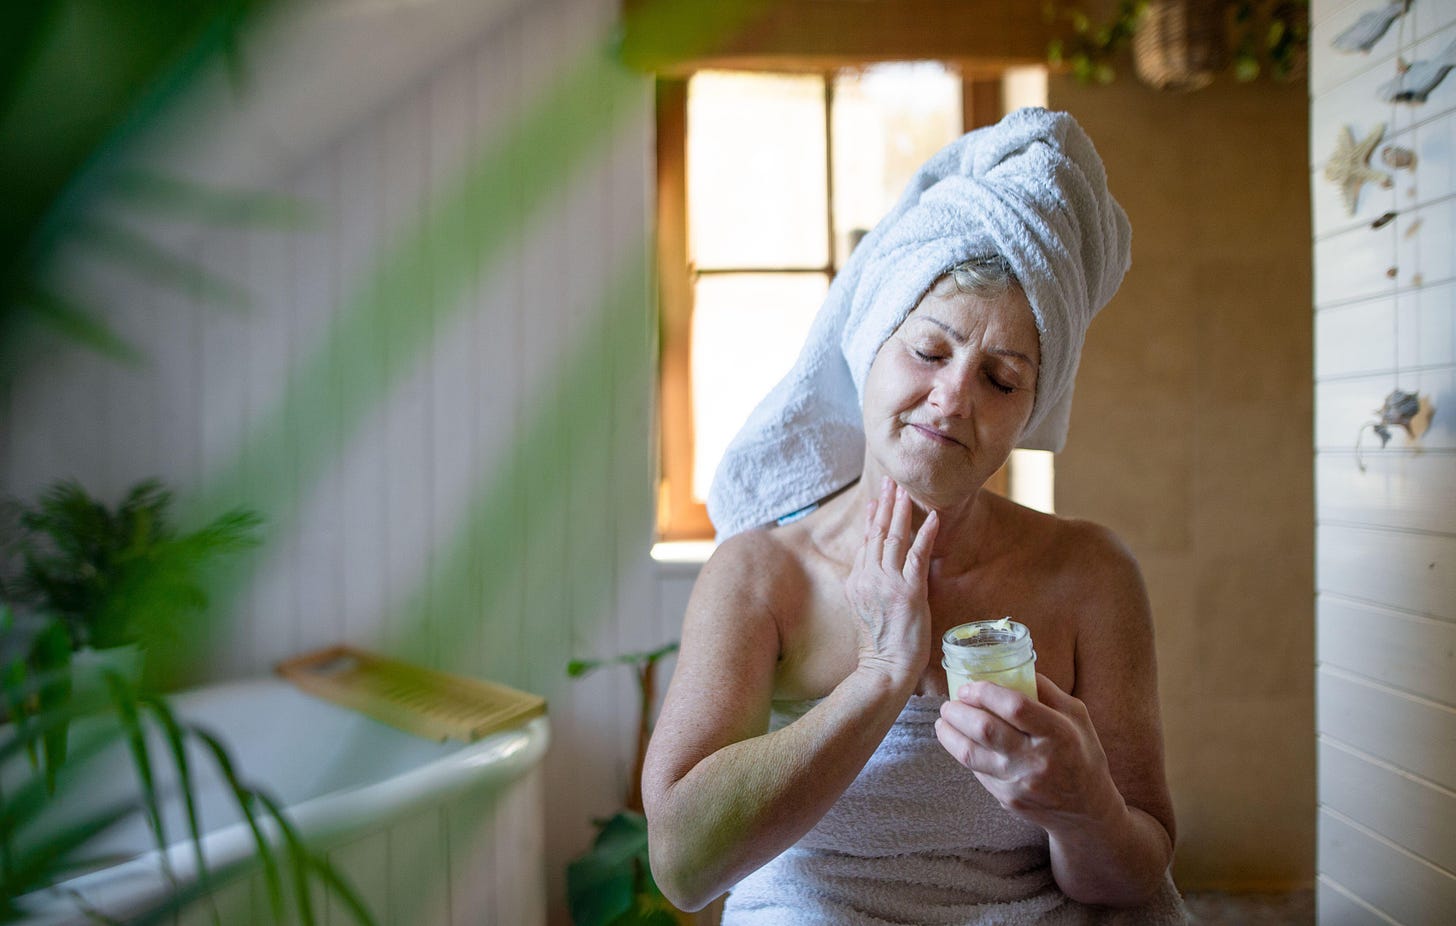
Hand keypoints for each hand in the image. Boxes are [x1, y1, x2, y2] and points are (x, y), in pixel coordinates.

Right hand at [845, 477, 938, 688]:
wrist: (885, 669)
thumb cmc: (882, 648)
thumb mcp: (867, 611)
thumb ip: (871, 588)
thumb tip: (878, 575)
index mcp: (858, 581)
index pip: (865, 542)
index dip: (873, 518)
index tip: (876, 499)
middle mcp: (869, 577)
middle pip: (877, 532)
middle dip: (885, 504)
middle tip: (891, 481)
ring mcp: (887, 582)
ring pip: (894, 537)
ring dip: (901, 510)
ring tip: (906, 489)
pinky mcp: (908, 590)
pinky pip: (917, 554)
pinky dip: (926, 534)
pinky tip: (933, 517)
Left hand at [935, 674, 1122, 832]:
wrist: (1086, 810)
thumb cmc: (1081, 753)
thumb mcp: (1076, 715)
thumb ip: (1045, 690)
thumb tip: (1011, 667)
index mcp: (1058, 733)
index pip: (1015, 707)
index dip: (986, 693)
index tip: (969, 686)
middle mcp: (1037, 760)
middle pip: (985, 729)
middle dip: (959, 711)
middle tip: (950, 703)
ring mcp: (1020, 783)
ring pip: (971, 754)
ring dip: (949, 733)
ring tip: (944, 721)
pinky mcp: (1008, 800)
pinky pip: (977, 771)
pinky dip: (965, 753)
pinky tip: (962, 742)